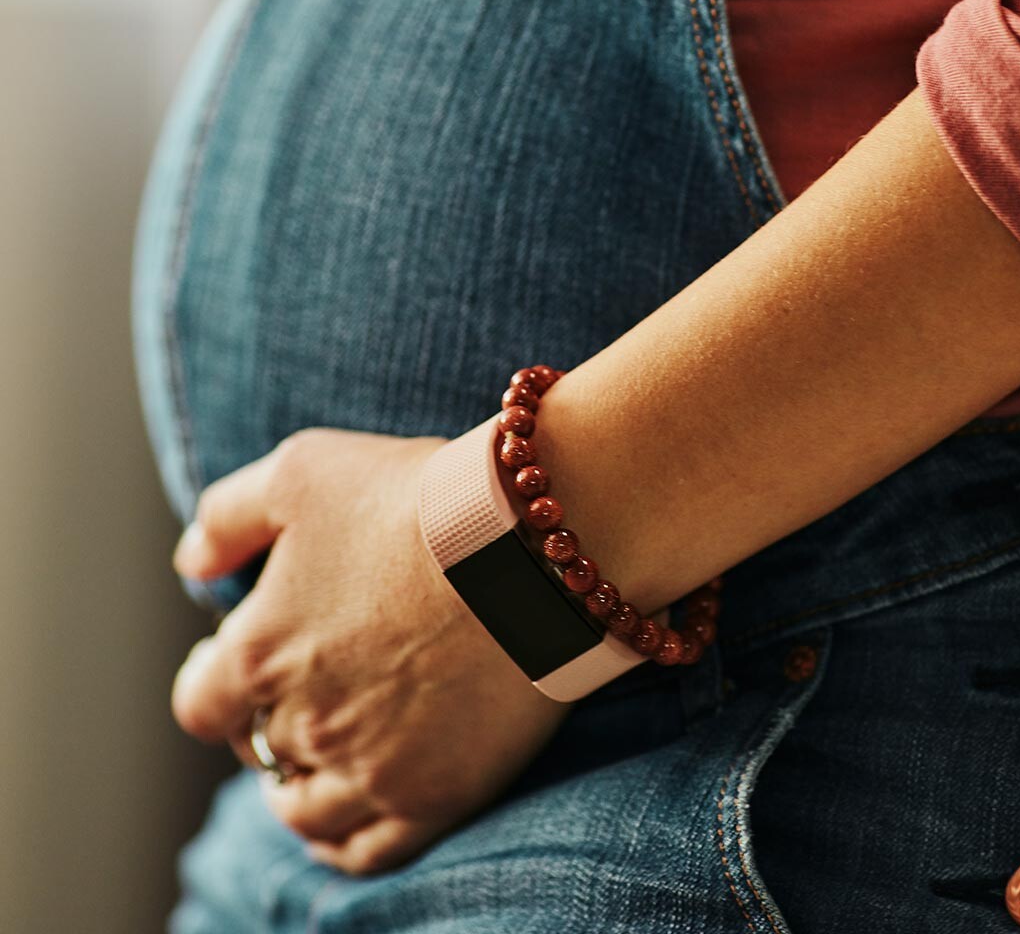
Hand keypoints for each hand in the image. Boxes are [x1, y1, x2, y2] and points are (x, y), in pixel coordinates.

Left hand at [170, 426, 570, 873]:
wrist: (526, 543)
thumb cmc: (412, 497)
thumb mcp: (300, 470)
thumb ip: (228, 517)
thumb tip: (191, 564)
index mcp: (258, 652)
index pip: (200, 702)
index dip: (213, 682)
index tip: (239, 662)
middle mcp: (302, 723)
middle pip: (256, 750)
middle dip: (269, 719)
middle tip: (307, 687)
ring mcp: (368, 769)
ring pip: (303, 809)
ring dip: (299, 785)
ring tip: (320, 758)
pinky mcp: (433, 796)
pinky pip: (366, 851)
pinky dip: (342, 841)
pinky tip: (344, 820)